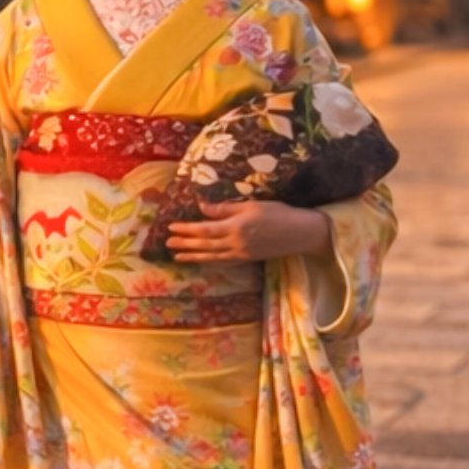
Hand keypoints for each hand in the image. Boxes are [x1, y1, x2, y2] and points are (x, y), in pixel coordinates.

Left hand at [165, 200, 332, 262]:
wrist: (300, 232)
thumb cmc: (278, 213)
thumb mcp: (251, 206)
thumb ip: (225, 209)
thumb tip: (202, 208)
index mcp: (236, 227)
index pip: (204, 229)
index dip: (186, 229)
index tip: (171, 226)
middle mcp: (235, 243)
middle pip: (204, 244)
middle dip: (184, 243)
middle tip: (168, 243)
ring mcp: (241, 253)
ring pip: (211, 256)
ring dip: (192, 255)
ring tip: (177, 255)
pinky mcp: (247, 259)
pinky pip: (223, 262)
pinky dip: (209, 262)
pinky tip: (200, 260)